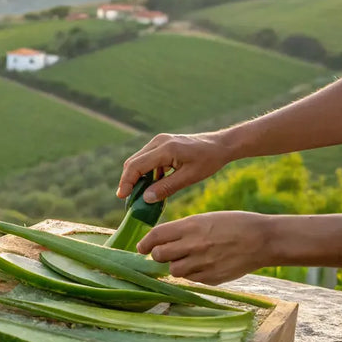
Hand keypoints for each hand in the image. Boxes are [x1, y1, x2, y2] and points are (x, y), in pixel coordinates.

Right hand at [116, 132, 232, 202]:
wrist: (220, 145)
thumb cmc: (208, 160)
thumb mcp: (190, 177)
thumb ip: (167, 187)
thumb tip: (146, 198)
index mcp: (165, 149)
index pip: (136, 166)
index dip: (126, 182)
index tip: (121, 196)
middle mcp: (158, 142)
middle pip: (133, 162)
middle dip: (128, 181)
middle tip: (128, 200)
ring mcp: (159, 141)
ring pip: (138, 161)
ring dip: (136, 178)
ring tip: (139, 196)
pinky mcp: (161, 144)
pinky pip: (146, 159)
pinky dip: (145, 173)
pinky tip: (152, 186)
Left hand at [136, 211, 273, 284]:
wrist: (263, 240)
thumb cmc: (234, 224)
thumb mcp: (206, 219)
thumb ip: (183, 230)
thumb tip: (161, 241)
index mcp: (191, 225)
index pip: (156, 236)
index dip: (145, 243)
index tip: (142, 248)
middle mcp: (194, 245)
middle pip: (160, 256)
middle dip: (159, 255)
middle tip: (165, 254)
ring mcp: (203, 263)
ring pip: (174, 271)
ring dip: (175, 266)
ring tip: (187, 259)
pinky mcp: (212, 278)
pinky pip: (192, 279)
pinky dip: (192, 274)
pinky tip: (204, 265)